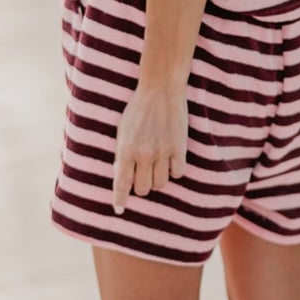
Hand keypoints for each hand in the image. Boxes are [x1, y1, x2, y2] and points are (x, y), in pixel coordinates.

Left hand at [113, 81, 188, 212]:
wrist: (160, 89)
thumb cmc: (138, 110)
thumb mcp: (122, 131)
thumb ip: (123, 154)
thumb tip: (124, 177)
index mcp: (125, 149)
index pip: (121, 183)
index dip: (120, 200)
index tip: (119, 210)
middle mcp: (143, 153)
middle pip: (143, 189)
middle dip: (142, 187)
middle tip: (143, 176)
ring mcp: (162, 151)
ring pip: (161, 184)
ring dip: (158, 179)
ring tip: (157, 165)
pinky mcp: (179, 147)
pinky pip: (178, 173)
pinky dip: (174, 170)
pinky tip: (171, 160)